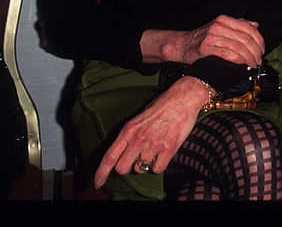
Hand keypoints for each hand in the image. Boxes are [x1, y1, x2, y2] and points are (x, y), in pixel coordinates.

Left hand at [93, 76, 210, 188]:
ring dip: (145, 165)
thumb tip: (123, 153)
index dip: (101, 173)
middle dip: (127, 168)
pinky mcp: (168, 149)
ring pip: (140, 170)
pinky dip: (159, 165)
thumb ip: (129, 135)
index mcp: (128, 131)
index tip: (98, 183)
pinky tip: (163, 155)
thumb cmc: (162, 106)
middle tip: (135, 160)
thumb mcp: (138, 118)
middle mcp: (138, 139)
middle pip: (122, 169)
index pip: (109, 157)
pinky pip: (157, 169)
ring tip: (154, 151)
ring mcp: (153, 145)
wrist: (183, 98)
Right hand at [141, 14, 265, 66]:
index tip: (262, 50)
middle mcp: (218, 25)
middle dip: (256, 52)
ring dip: (250, 59)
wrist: (181, 46)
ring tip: (253, 66)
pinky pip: (229, 55)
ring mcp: (211, 36)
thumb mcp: (220, 27)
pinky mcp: (206, 48)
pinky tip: (243, 66)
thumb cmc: (203, 38)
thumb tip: (256, 25)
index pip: (249, 28)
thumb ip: (238, 25)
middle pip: (246, 39)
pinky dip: (240, 61)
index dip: (259, 41)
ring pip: (239, 48)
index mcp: (224, 19)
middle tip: (259, 61)